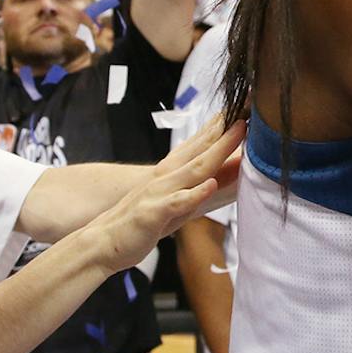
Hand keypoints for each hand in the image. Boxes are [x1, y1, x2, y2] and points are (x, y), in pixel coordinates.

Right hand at [87, 117, 242, 274]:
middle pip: (201, 149)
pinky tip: (210, 184)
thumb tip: (217, 180)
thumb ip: (192, 191)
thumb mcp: (168, 205)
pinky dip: (195, 193)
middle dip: (226, 129)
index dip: (221, 127)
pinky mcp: (153, 213)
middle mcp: (166, 177)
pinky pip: (177, 202)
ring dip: (218, 150)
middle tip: (248, 109)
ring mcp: (159, 193)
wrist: (102, 243)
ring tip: (239, 132)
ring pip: (194, 169)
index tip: (242, 109)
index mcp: (170, 173)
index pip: (199, 144)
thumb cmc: (137, 224)